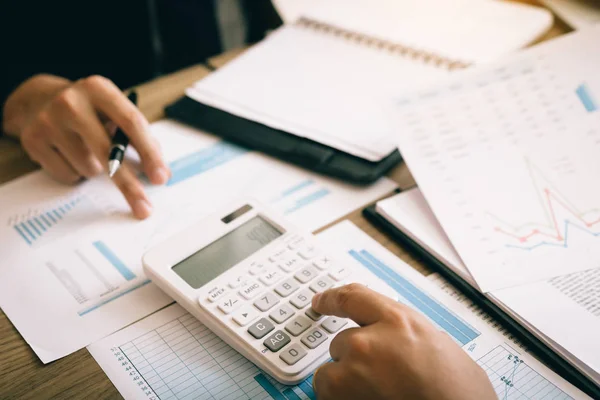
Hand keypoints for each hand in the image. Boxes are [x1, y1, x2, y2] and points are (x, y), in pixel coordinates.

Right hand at [2, 74, 169, 218]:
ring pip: (89, 168)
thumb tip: (162, 173)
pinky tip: (68, 153)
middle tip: (144, 207)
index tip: (161, 178)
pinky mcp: (32, 140)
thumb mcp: (114, 111)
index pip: (131, 122)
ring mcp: (48, 121)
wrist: (37, 99)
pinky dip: (76, 173)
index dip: (149, 153)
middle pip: (107, 152)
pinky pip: (69, 176)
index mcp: (99, 89)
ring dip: (97, 169)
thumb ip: (139, 137)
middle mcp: (71, 102)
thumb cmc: (89, 110)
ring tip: (87, 150)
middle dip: (128, 184)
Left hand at [311, 284, 495, 399]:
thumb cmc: (459, 391)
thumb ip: (405, 334)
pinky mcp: (343, 398)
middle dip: (354, 357)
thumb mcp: (437, 343)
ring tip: (378, 393)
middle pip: (341, 341)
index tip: (320, 300)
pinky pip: (328, 395)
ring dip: (345, 382)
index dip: (332, 298)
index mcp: (398, 321)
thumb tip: (392, 338)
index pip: (352, 297)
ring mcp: (354, 372)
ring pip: (330, 371)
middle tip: (381, 376)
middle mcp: (370, 342)